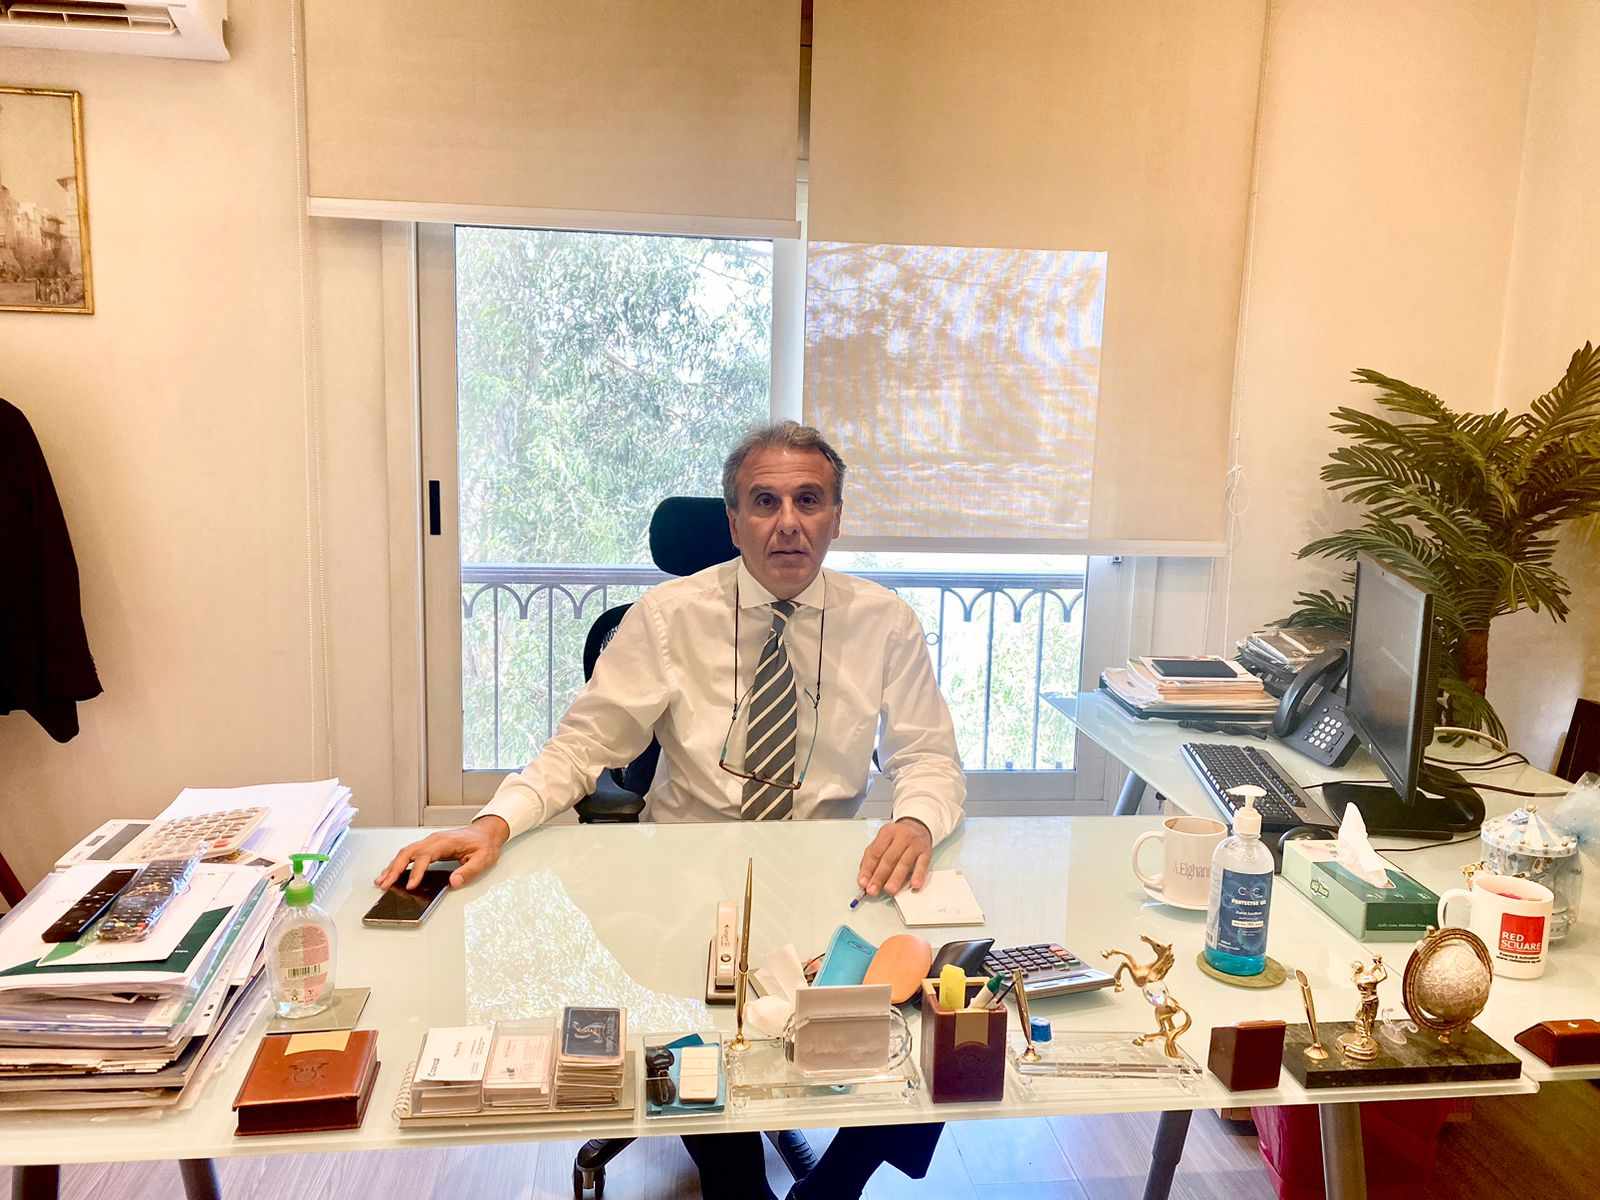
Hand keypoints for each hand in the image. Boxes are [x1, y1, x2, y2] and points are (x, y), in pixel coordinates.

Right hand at [374, 816, 509, 891]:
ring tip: (381, 881)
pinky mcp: (428, 846)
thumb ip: (469, 871)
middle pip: (408, 852)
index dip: (416, 872)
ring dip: (392, 866)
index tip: (410, 885)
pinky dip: (398, 863)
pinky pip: (409, 853)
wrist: (486, 832)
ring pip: (406, 852)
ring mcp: (430, 842)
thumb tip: (454, 882)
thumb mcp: (483, 859)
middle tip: (385, 884)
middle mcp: (434, 840)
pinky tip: (391, 872)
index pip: (425, 856)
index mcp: (445, 842)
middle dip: (395, 869)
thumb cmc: (484, 844)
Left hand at [857, 818, 932, 897]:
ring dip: (896, 878)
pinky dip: (918, 875)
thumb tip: (865, 879)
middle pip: (889, 859)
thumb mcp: (883, 841)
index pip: (875, 852)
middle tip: (873, 890)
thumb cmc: (898, 837)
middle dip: (879, 876)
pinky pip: (922, 864)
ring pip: (904, 863)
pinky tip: (914, 884)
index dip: (868, 869)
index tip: (863, 883)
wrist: (919, 826)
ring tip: (889, 890)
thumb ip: (872, 857)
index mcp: (887, 833)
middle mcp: (901, 837)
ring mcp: (915, 844)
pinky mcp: (926, 852)